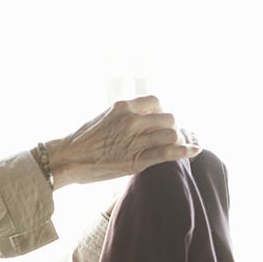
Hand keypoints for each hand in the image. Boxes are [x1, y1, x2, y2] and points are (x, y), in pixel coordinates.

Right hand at [43, 96, 200, 187]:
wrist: (67, 159)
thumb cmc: (82, 141)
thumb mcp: (104, 118)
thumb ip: (124, 116)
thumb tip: (141, 118)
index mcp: (123, 106)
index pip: (156, 101)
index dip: (161, 112)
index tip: (159, 122)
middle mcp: (131, 120)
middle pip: (168, 118)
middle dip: (172, 128)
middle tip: (170, 138)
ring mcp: (134, 140)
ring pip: (172, 134)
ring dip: (178, 140)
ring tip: (179, 146)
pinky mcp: (137, 160)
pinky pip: (168, 152)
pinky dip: (186, 151)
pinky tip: (195, 151)